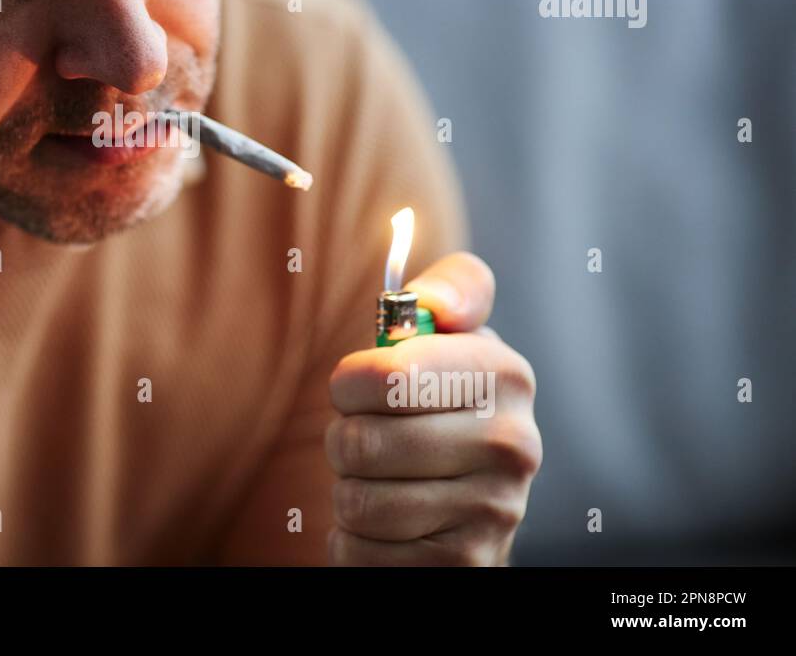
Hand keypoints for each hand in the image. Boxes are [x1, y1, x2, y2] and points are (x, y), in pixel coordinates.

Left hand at [324, 251, 541, 564]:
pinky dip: (354, 542)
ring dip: (349, 492)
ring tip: (381, 482)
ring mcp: (497, 512)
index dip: (350, 383)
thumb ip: (449, 292)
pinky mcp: (466, 566)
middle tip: (367, 439)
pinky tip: (387, 528)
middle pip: (360, 443)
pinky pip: (359, 552)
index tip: (359, 387)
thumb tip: (435, 305)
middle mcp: (514, 444)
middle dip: (343, 441)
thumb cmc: (440, 403)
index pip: (386, 376)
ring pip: (356, 501)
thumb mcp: (451, 338)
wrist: (473, 505)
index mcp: (505, 374)